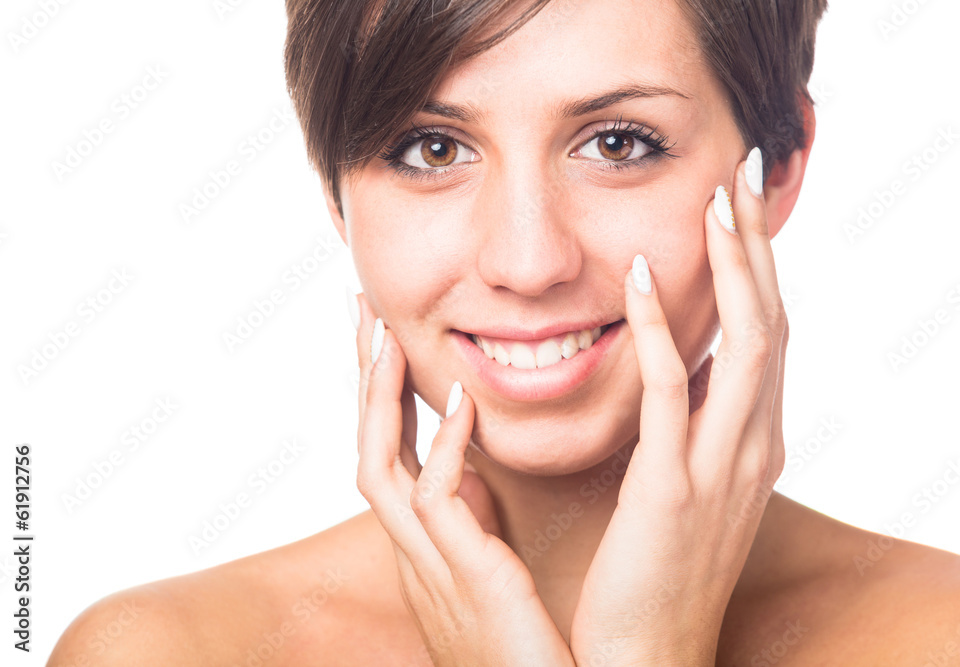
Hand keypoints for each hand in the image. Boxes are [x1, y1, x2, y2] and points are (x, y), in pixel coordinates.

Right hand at [352, 294, 575, 665]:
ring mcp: (430, 566)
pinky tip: (461, 400)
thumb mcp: (491, 571)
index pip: (390, 453)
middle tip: (360, 310)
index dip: (380, 394)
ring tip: (384, 336)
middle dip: (362, 380)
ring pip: (380, 468)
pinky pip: (437, 502)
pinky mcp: (463, 579)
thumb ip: (476, 521)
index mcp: (425, 544)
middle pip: (368, 448)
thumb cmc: (529, 649)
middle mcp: (413, 551)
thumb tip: (473, 469)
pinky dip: (444, 446)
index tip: (381, 335)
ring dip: (379, 400)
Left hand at [569, 148, 788, 664]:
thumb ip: (695, 423)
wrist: (648, 656)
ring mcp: (723, 467)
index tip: (741, 205)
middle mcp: (754, 446)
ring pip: (745, 344)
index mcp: (754, 442)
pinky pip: (674, 392)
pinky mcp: (675, 488)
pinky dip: (660, 329)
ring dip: (732, 266)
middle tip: (743, 173)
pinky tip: (637, 277)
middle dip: (758, 245)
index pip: (767, 333)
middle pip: (771, 321)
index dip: (758, 266)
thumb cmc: (659, 569)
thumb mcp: (690, 484)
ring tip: (717, 198)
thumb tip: (687, 364)